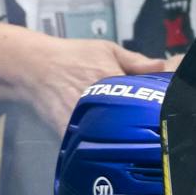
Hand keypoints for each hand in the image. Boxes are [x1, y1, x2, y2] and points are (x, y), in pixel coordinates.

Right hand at [15, 34, 165, 132]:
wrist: (33, 67)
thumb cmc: (71, 55)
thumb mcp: (105, 49)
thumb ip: (135, 61)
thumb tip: (162, 68)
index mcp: (115, 80)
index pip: (146, 99)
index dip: (154, 106)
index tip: (159, 110)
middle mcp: (100, 101)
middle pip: (130, 121)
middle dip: (139, 124)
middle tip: (147, 127)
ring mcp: (83, 118)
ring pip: (111, 137)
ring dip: (120, 138)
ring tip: (127, 136)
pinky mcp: (68, 131)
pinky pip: (88, 143)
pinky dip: (98, 144)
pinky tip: (104, 141)